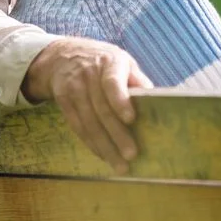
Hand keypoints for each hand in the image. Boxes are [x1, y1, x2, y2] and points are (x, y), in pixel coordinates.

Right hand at [23, 37, 153, 174]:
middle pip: (102, 109)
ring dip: (104, 146)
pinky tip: (103, 155)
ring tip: (119, 165)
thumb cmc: (103, 62)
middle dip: (116, 135)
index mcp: (109, 63)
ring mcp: (74, 89)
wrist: (63, 56)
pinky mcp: (63, 101)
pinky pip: (77, 126)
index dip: (120, 100)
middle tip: (131, 155)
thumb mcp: (122, 61)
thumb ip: (137, 80)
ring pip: (89, 122)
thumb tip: (156, 99)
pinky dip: (91, 143)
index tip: (131, 119)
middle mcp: (89, 75)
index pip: (112, 82)